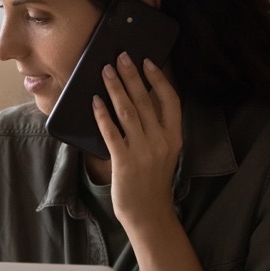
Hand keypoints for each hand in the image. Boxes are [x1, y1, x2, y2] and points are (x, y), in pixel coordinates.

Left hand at [93, 52, 181, 231]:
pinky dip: (102, 115)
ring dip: (115, 88)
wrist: (149, 214)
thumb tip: (138, 102)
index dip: (159, 79)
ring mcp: (143, 151)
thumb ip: (155, 130)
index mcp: (174, 137)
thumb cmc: (152, 182)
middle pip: (145, 100)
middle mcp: (161, 141)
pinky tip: (95, 101)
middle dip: (131, 76)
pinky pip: (111, 132)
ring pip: (127, 112)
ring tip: (105, 70)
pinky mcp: (124, 162)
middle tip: (120, 56)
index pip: (171, 100)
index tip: (148, 62)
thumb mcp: (163, 153)